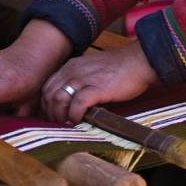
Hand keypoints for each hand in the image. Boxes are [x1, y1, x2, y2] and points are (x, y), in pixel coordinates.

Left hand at [41, 43, 158, 123]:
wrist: (138, 61)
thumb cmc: (118, 68)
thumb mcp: (91, 69)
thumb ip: (79, 82)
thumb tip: (72, 102)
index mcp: (70, 66)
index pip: (47, 87)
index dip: (47, 105)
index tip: (54, 115)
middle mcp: (73, 71)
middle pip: (49, 95)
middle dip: (51, 113)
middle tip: (60, 124)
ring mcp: (84, 79)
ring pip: (59, 99)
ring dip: (60, 116)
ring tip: (68, 123)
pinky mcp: (97, 88)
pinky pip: (78, 104)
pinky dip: (75, 115)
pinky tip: (80, 121)